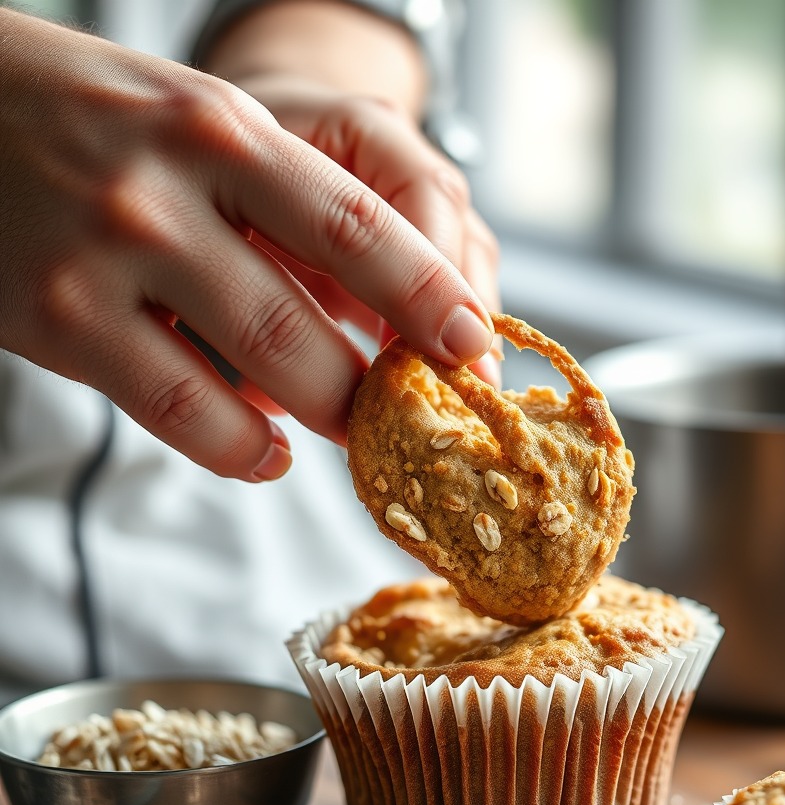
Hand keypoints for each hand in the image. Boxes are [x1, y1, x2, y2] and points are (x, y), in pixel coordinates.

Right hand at [0, 10, 494, 480]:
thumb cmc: (105, 120)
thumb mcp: (207, 123)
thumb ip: (293, 201)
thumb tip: (383, 305)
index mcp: (226, 132)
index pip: (359, 229)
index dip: (428, 298)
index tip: (472, 347)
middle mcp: (168, 190)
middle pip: (310, 323)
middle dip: (375, 387)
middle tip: (411, 413)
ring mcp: (106, 259)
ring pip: (253, 374)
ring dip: (319, 419)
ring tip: (348, 432)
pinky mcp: (59, 323)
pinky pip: (179, 410)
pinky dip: (238, 446)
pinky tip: (264, 452)